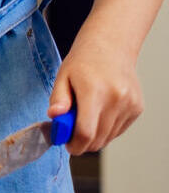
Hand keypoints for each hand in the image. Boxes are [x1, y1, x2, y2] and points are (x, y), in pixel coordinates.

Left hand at [50, 30, 143, 153]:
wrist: (111, 46)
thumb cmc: (84, 61)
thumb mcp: (63, 76)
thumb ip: (58, 99)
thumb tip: (54, 117)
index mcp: (94, 91)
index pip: (86, 131)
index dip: (75, 144)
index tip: (67, 145)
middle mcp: (116, 99)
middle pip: (98, 139)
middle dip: (82, 143)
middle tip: (71, 134)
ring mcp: (129, 104)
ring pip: (109, 137)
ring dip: (95, 136)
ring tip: (84, 117)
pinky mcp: (137, 108)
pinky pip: (119, 130)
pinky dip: (107, 129)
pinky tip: (99, 113)